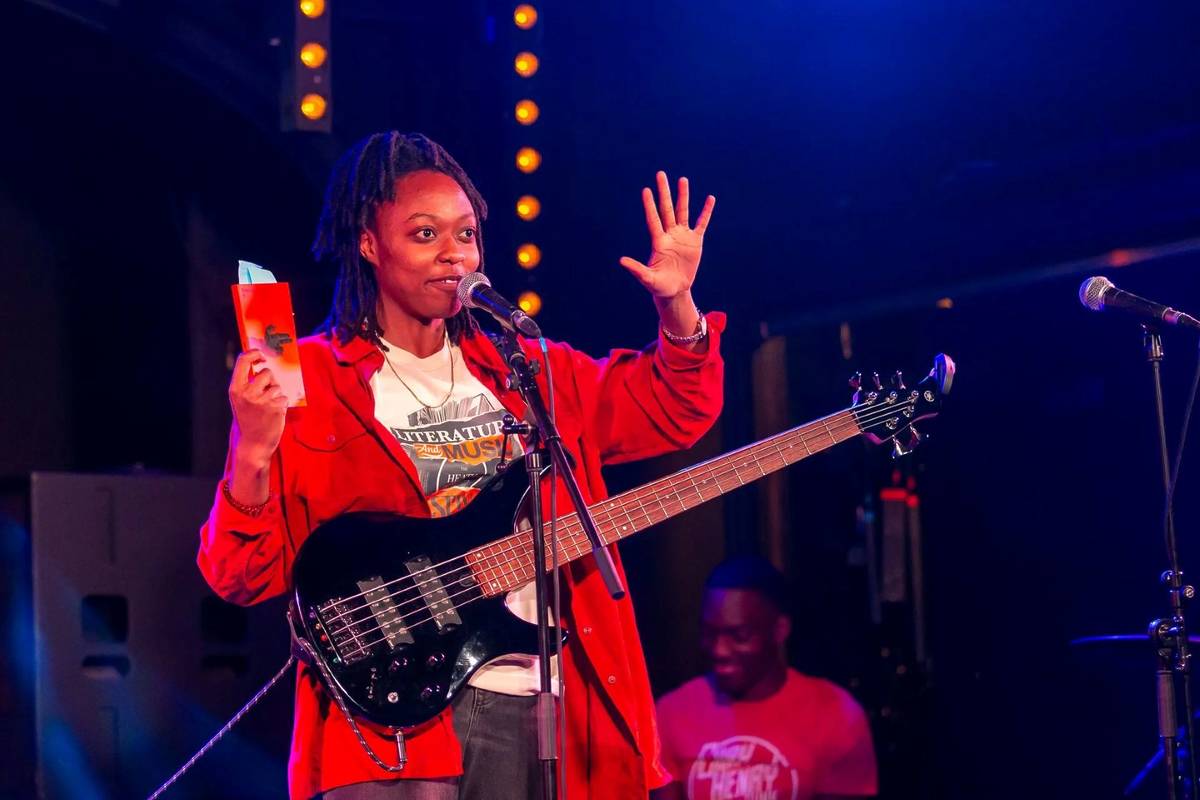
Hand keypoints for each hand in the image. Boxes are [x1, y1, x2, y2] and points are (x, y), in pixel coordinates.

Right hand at [228, 350, 287, 468]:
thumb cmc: (248, 419)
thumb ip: (248, 383)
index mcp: (236, 389)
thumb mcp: (241, 400)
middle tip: (265, 395)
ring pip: (277, 386)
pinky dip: (281, 404)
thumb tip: (262, 363)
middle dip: (270, 381)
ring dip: (276, 394)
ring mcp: (262, 400)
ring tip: (268, 408)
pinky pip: (284, 397)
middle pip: (267, 372)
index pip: (243, 361)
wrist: (253, 444)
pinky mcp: (276, 407)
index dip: (254, 354)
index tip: (261, 355)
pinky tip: (273, 414)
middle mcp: (247, 393)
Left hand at [619, 171, 715, 300]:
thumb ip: (636, 269)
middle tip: (660, 174)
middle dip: (664, 192)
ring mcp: (682, 236)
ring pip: (683, 212)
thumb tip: (621, 261)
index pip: (653, 219)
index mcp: (658, 242)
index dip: (650, 205)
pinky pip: (702, 223)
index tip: (646, 190)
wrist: (675, 290)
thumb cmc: (659, 286)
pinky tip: (710, 199)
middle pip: (667, 209)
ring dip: (683, 196)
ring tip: (682, 180)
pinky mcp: (695, 241)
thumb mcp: (648, 279)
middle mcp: (669, 234)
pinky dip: (706, 212)